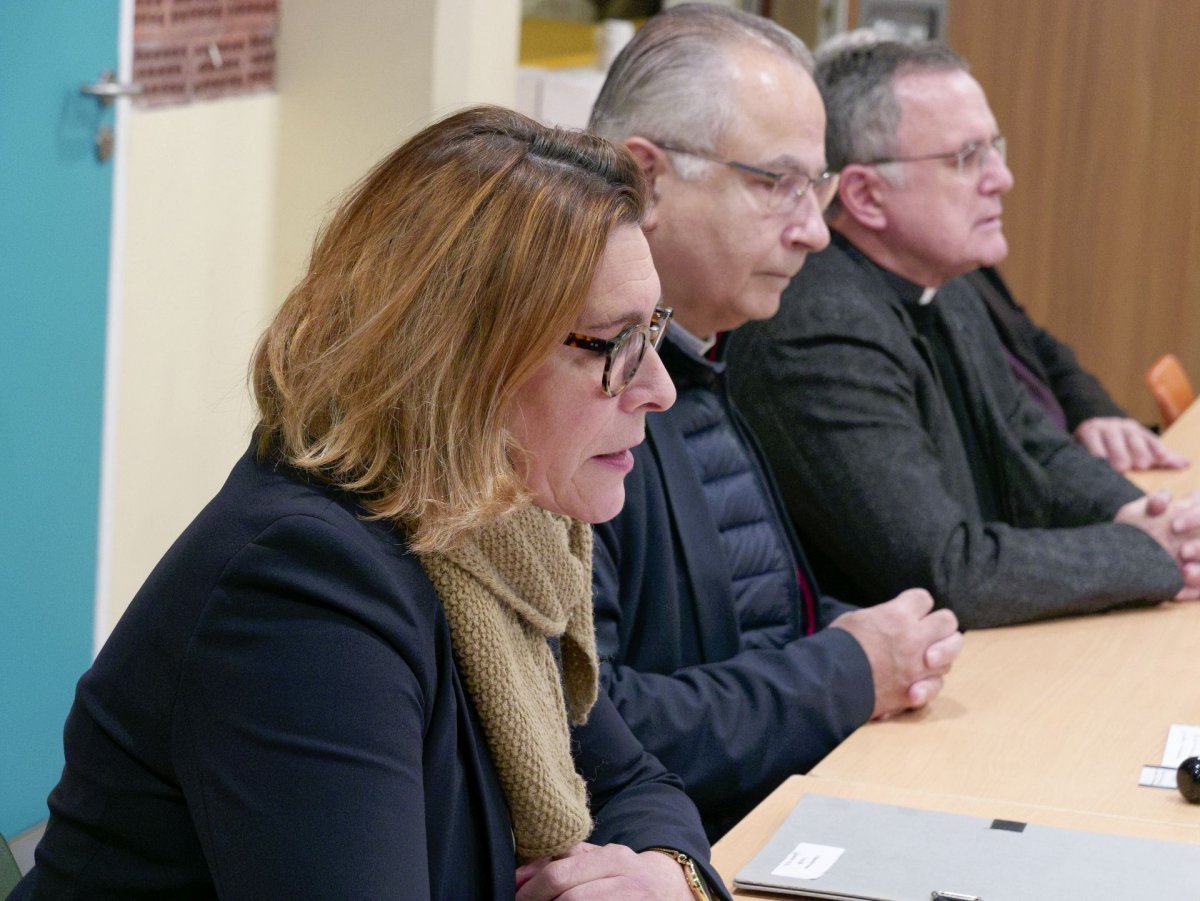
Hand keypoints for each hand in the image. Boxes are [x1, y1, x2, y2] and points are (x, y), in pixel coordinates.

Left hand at [515, 842, 694, 899]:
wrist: (671, 890)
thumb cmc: (625, 873)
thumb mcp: (600, 858)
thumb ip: (563, 859)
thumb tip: (519, 874)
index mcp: (613, 859)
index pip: (560, 874)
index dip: (531, 890)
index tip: (515, 896)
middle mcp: (626, 881)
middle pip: (569, 898)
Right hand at [829, 589, 962, 718]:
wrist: (831, 682)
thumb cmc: (837, 647)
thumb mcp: (856, 618)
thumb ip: (880, 616)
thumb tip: (888, 619)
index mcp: (898, 616)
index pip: (923, 598)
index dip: (916, 604)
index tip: (908, 611)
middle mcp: (915, 639)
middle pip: (948, 622)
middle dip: (940, 625)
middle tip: (927, 632)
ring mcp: (918, 667)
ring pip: (950, 656)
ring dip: (938, 656)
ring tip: (923, 658)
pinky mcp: (915, 692)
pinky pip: (938, 684)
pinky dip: (929, 683)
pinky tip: (917, 682)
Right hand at [1073, 417, 1187, 471]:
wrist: (1087, 432)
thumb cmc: (1115, 446)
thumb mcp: (1137, 448)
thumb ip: (1159, 456)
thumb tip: (1186, 464)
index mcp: (1135, 429)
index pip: (1148, 438)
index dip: (1155, 448)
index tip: (1162, 458)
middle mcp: (1120, 425)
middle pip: (1132, 438)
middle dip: (1137, 452)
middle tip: (1141, 465)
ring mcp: (1103, 427)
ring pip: (1113, 440)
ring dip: (1116, 453)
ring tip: (1121, 467)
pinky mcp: (1086, 431)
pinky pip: (1092, 442)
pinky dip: (1095, 452)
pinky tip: (1099, 461)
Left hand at [1115, 490, 1199, 599]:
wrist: (1119, 558)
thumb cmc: (1133, 530)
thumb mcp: (1136, 513)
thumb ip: (1153, 503)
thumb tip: (1161, 501)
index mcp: (1191, 513)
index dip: (1195, 518)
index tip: (1174, 527)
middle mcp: (1199, 536)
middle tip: (1183, 552)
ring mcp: (1198, 559)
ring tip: (1184, 572)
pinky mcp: (1196, 582)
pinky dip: (1192, 591)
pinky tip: (1176, 593)